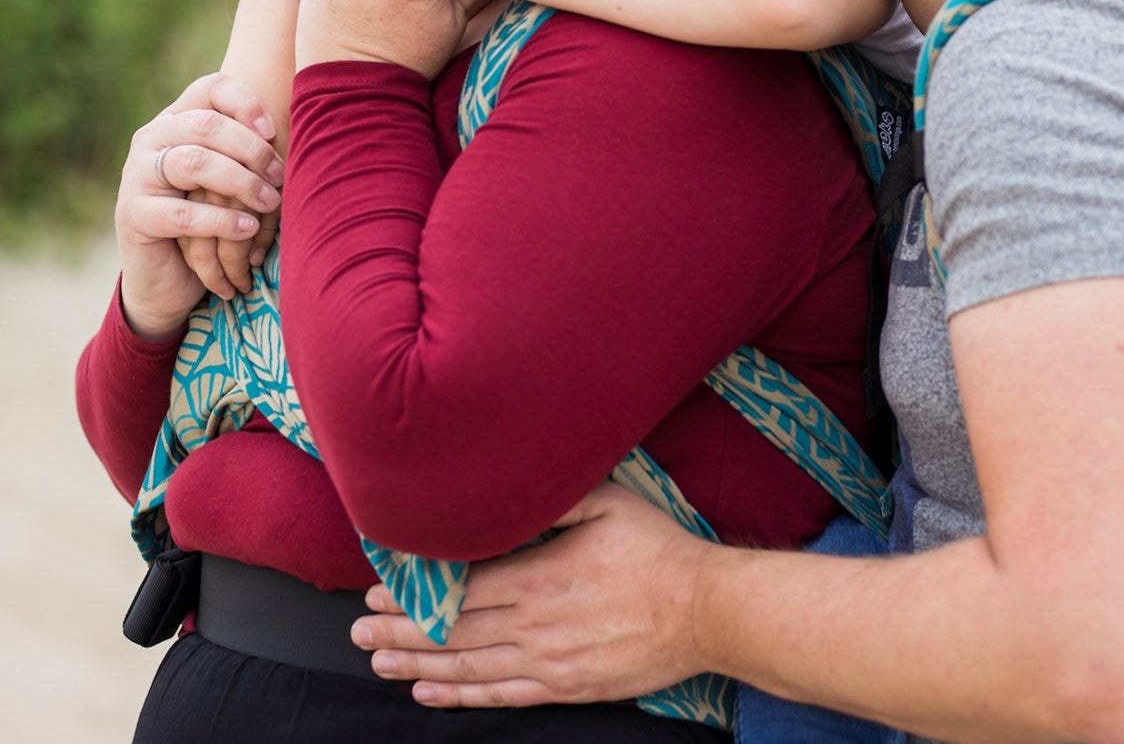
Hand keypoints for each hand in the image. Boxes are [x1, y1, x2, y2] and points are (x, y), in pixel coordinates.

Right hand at [115, 74, 284, 339]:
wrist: (167, 276)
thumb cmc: (213, 218)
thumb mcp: (233, 179)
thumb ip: (253, 151)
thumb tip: (312, 126)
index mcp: (178, 120)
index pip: (211, 88)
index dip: (246, 102)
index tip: (276, 130)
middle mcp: (153, 139)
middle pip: (205, 123)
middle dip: (252, 149)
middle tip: (281, 175)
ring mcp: (137, 175)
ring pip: (193, 162)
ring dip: (241, 182)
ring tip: (270, 202)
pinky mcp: (133, 215)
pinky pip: (182, 213)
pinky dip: (222, 220)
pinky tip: (248, 228)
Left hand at [352, 484, 710, 707]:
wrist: (707, 610)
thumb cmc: (659, 551)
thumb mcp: (610, 503)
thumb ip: (557, 495)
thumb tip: (512, 485)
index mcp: (540, 577)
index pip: (458, 588)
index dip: (411, 594)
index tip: (377, 593)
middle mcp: (535, 625)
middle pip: (451, 631)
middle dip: (398, 631)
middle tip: (357, 632)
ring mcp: (548, 662)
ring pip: (467, 668)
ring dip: (416, 664)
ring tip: (378, 661)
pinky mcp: (566, 687)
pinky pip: (501, 695)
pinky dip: (459, 697)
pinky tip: (429, 691)